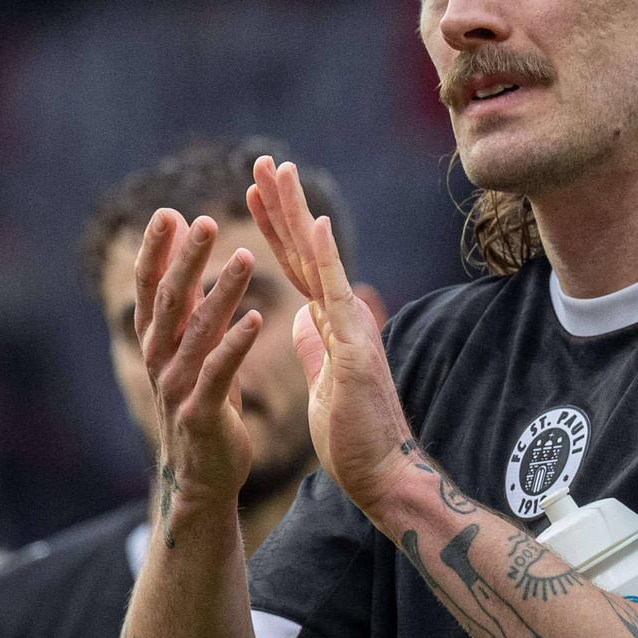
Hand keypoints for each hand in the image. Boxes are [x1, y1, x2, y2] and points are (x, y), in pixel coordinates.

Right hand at [133, 208, 266, 517]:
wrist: (201, 477)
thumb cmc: (202, 406)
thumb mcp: (191, 354)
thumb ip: (187, 310)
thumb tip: (182, 262)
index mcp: (155, 343)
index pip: (149, 288)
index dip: (156, 251)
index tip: (169, 213)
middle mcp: (159, 361)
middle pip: (169, 301)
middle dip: (186, 260)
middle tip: (204, 221)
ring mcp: (176, 388)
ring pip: (196, 332)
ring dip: (221, 292)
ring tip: (246, 257)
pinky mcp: (201, 414)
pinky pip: (218, 373)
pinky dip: (236, 344)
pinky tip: (256, 317)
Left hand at [244, 155, 413, 517]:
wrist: (383, 475)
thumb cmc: (354, 437)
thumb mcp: (323, 382)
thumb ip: (315, 347)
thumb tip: (301, 320)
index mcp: (332, 325)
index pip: (297, 267)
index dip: (275, 229)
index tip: (254, 194)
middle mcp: (344, 317)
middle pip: (305, 251)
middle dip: (282, 205)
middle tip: (261, 162)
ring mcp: (353, 328)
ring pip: (318, 260)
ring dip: (296, 213)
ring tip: (278, 172)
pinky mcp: (356, 348)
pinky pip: (336, 294)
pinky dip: (325, 256)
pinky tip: (312, 222)